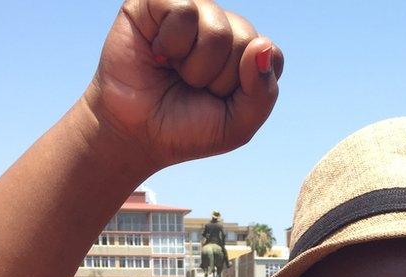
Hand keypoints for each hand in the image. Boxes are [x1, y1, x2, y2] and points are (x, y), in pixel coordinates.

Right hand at [85, 0, 283, 166]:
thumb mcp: (237, 125)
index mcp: (247, 53)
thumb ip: (262, 93)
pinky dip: (171, 44)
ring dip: (194, 66)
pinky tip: (158, 55)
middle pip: (246, 41)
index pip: (271, 56)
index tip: (220, 100)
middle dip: (217, 80)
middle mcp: (224, 27)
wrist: (134, 134)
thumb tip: (262, 46)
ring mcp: (193, 12)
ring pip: (218, 30)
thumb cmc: (186, 128)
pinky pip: (184, 11)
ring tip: (174, 71)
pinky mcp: (159, 3)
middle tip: (191, 87)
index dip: (245, 88)